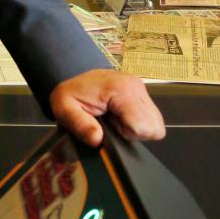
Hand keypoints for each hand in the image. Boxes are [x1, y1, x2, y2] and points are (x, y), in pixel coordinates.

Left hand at [49, 69, 165, 146]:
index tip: (110, 125)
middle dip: (133, 132)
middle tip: (113, 123)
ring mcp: (141, 87)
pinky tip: (121, 116)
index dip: (126, 133)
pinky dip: (138, 122)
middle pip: (153, 126)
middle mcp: (136, 85)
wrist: (75, 80)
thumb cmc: (71, 94)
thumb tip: (97, 139)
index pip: (143, 126)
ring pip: (155, 123)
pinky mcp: (143, 92)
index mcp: (120, 88)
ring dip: (137, 127)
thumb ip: (79, 124)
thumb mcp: (64, 109)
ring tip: (115, 119)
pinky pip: (151, 118)